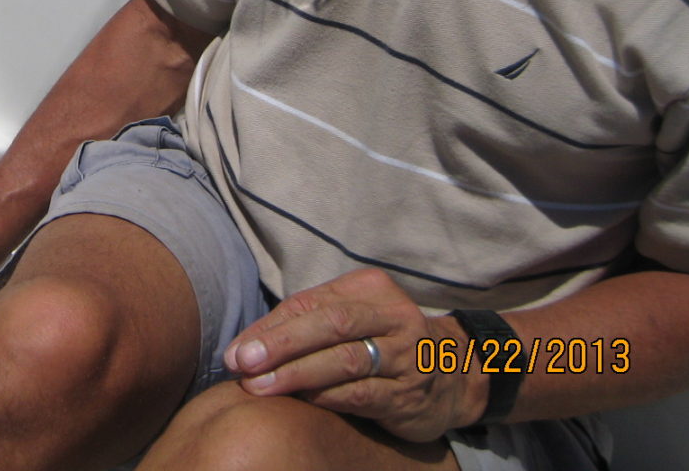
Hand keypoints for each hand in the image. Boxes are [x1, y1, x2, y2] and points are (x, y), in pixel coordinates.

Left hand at [223, 268, 482, 441]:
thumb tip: (240, 348)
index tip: (234, 352)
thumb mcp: (347, 320)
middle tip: (242, 364)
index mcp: (368, 288)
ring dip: (296, 374)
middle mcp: (391, 315)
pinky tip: (302, 401)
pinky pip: (362, 393)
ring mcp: (405, 354)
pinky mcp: (410, 392)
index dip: (269, 328)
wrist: (453, 373)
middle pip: (329, 324)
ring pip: (344, 360)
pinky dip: (328, 396)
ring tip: (260, 387)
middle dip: (280, 344)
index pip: (308, 303)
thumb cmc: (379, 341)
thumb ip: (299, 326)